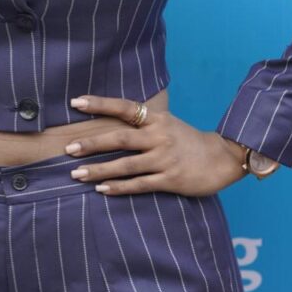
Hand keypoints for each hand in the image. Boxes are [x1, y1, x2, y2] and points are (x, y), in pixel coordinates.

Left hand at [65, 94, 247, 196]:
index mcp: (157, 119)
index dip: (100, 104)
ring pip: (125, 165)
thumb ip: (143, 123)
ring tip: (77, 174)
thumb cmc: (189, 140)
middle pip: (119, 138)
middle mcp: (159, 136)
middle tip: (68, 149)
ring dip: (99, 170)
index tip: (76, 102)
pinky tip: (102, 189)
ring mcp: (164, 158)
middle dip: (91, 144)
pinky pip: (139, 184)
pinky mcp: (170, 179)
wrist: (223, 158)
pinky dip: (118, 187)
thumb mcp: (167, 124)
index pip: (124, 107)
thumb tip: (110, 123)